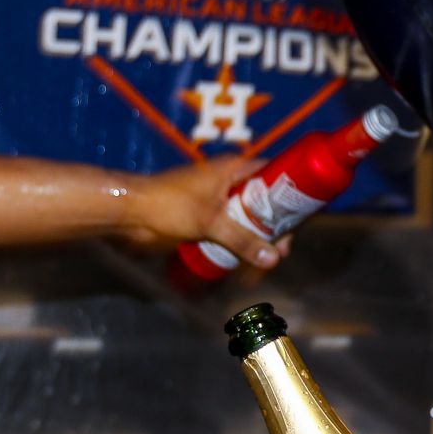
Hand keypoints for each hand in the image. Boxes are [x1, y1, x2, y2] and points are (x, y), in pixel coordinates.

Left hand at [113, 155, 290, 266]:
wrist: (130, 214)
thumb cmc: (169, 205)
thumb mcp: (210, 221)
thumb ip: (242, 240)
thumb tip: (273, 259)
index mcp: (233, 168)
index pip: (274, 174)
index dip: (291, 194)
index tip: (302, 218)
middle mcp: (229, 181)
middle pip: (265, 203)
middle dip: (275, 228)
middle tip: (280, 252)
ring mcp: (217, 201)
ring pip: (249, 220)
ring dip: (258, 240)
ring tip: (264, 265)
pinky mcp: (205, 219)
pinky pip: (231, 231)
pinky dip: (240, 245)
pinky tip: (245, 265)